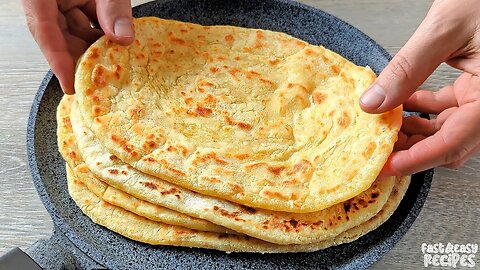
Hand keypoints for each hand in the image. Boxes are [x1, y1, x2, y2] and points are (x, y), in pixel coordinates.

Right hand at [22, 0, 134, 93]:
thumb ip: (113, 8)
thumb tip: (123, 37)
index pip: (44, 32)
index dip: (58, 61)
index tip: (70, 84)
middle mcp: (46, 1)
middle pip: (59, 37)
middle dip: (82, 58)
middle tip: (100, 79)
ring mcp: (59, 1)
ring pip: (73, 32)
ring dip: (95, 46)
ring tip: (113, 58)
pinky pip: (82, 21)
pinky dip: (99, 32)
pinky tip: (114, 41)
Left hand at [359, 0, 479, 175]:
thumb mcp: (445, 30)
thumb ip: (407, 68)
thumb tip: (373, 102)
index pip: (453, 143)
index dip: (417, 159)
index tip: (387, 167)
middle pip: (449, 143)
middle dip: (411, 150)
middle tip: (378, 151)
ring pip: (446, 129)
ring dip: (413, 131)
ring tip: (382, 128)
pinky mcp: (476, 86)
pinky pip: (445, 108)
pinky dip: (420, 110)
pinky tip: (398, 105)